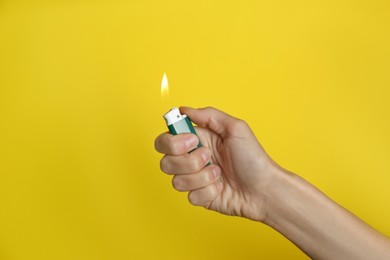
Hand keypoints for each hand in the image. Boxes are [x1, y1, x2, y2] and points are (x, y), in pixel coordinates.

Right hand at [155, 106, 279, 221]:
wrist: (264, 189)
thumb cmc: (253, 158)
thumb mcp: (236, 128)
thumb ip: (208, 115)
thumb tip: (183, 109)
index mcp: (198, 140)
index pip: (166, 138)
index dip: (172, 141)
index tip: (193, 141)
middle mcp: (192, 159)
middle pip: (165, 161)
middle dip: (187, 161)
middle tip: (208, 157)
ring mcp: (195, 179)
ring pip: (176, 181)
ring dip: (202, 177)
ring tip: (219, 173)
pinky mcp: (199, 197)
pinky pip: (190, 196)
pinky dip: (208, 191)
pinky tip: (221, 187)